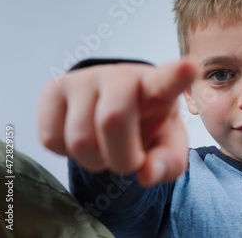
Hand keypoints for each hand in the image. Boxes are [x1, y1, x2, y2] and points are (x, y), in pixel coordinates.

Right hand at [38, 59, 196, 186]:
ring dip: (94, 160)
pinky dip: (68, 154)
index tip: (190, 66)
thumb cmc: (147, 125)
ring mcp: (85, 78)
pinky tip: (83, 137)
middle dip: (121, 158)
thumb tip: (146, 175)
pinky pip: (51, 139)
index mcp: (158, 86)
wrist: (114, 110)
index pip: (168, 79)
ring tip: (105, 147)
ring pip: (79, 138)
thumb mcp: (167, 146)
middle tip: (128, 161)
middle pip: (112, 120)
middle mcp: (121, 74)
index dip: (178, 75)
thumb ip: (167, 163)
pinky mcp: (54, 87)